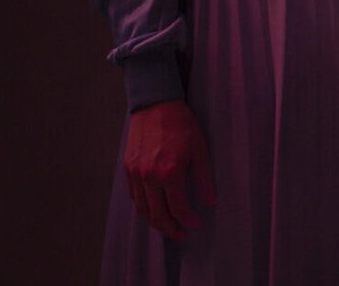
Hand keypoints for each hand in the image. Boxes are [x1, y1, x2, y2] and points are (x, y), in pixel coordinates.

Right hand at [124, 98, 214, 240]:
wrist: (156, 103)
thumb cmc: (181, 123)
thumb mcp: (199, 148)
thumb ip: (203, 178)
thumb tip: (210, 202)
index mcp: (169, 172)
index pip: (178, 208)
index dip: (189, 220)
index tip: (197, 225)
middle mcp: (149, 176)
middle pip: (157, 215)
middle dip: (170, 229)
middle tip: (181, 235)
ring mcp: (135, 173)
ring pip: (141, 209)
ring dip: (154, 221)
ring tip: (168, 226)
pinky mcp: (127, 168)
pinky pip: (133, 195)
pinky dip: (143, 206)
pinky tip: (153, 207)